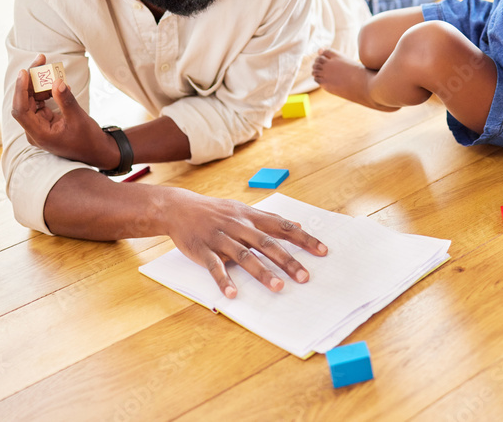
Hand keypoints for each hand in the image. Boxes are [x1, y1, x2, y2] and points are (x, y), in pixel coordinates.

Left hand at [11, 54, 117, 167]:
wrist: (97, 152)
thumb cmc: (88, 139)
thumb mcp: (79, 118)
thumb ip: (66, 100)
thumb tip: (56, 81)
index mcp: (39, 134)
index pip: (21, 110)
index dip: (20, 90)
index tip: (25, 72)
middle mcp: (35, 130)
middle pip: (25, 102)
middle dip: (31, 81)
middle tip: (41, 60)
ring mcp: (39, 126)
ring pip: (32, 101)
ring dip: (40, 84)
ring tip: (51, 69)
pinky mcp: (46, 122)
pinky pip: (41, 103)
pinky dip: (48, 92)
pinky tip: (58, 84)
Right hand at [160, 190, 328, 297]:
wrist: (179, 208)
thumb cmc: (215, 211)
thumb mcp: (244, 210)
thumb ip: (269, 219)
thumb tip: (296, 223)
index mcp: (251, 217)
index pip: (283, 227)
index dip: (303, 238)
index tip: (323, 251)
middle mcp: (239, 226)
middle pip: (266, 244)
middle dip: (287, 260)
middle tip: (304, 277)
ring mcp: (221, 238)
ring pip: (244, 255)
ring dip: (261, 272)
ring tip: (278, 287)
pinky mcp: (203, 250)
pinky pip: (215, 266)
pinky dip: (224, 280)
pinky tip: (233, 294)